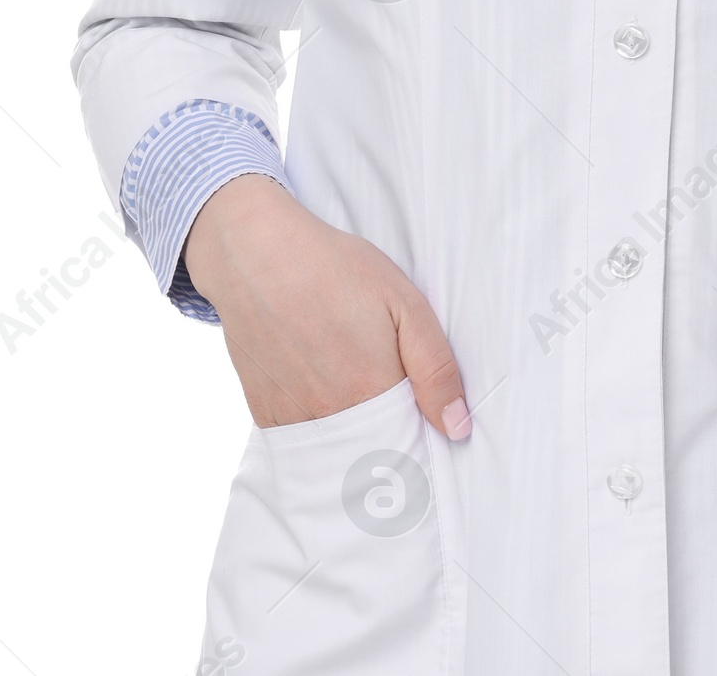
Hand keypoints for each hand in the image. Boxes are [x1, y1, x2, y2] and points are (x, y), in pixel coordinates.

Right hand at [182, 174, 470, 439]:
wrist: (259, 254)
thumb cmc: (336, 269)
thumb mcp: (405, 303)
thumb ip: (436, 370)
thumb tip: (458, 428)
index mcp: (371, 390)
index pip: (408, 451)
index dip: (421, 447)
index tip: (426, 433)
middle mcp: (330, 416)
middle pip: (370, 461)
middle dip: (387, 452)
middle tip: (394, 418)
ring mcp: (293, 418)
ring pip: (334, 458)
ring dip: (353, 449)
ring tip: (360, 408)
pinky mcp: (264, 413)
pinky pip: (300, 445)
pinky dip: (318, 437)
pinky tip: (326, 402)